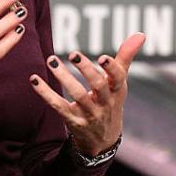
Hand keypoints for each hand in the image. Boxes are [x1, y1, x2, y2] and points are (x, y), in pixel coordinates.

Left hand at [29, 32, 146, 155]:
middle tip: (73, 54)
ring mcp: (89, 114)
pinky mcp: (73, 121)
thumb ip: (126, 57)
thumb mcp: (119, 82)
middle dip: (86, 70)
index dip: (111, 69)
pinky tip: (34, 80)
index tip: (103, 57)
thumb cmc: (110, 102)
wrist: (103, 141)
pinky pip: (58, 106)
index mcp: (117, 91)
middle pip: (98, 87)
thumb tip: (141, 34)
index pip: (118, 79)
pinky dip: (45, 93)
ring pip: (77, 96)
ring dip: (64, 78)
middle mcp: (105, 103)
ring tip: (52, 60)